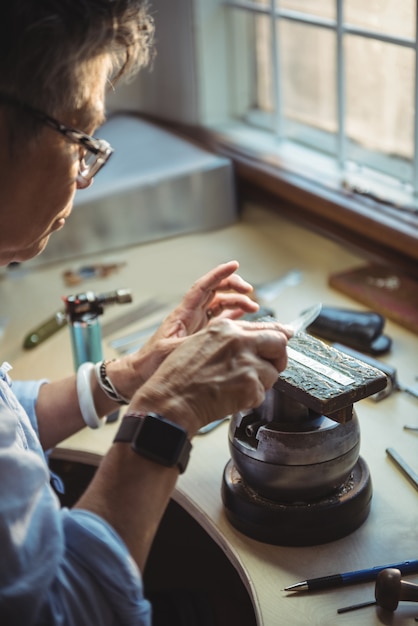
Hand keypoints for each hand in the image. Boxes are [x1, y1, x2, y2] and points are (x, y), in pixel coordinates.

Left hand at [109, 261, 259, 397]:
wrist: (139, 375)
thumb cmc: (148, 363)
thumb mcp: (168, 352)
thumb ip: (188, 344)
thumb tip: (206, 341)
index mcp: (182, 314)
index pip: (203, 287)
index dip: (218, 274)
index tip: (234, 265)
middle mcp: (190, 316)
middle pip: (215, 292)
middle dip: (233, 287)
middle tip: (249, 291)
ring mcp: (195, 325)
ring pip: (219, 305)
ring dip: (236, 303)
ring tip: (252, 307)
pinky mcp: (198, 336)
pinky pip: (218, 321)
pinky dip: (232, 316)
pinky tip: (242, 316)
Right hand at [129, 317, 292, 435]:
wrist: (171, 400)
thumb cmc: (178, 376)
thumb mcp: (200, 343)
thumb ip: (229, 338)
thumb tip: (254, 338)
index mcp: (225, 328)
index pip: (265, 327)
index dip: (278, 335)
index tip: (286, 337)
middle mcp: (239, 341)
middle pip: (279, 344)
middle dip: (277, 358)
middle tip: (268, 369)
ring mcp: (246, 363)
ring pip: (273, 372)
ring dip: (260, 383)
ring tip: (235, 387)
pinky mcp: (250, 385)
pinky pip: (263, 393)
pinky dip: (250, 399)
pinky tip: (231, 398)